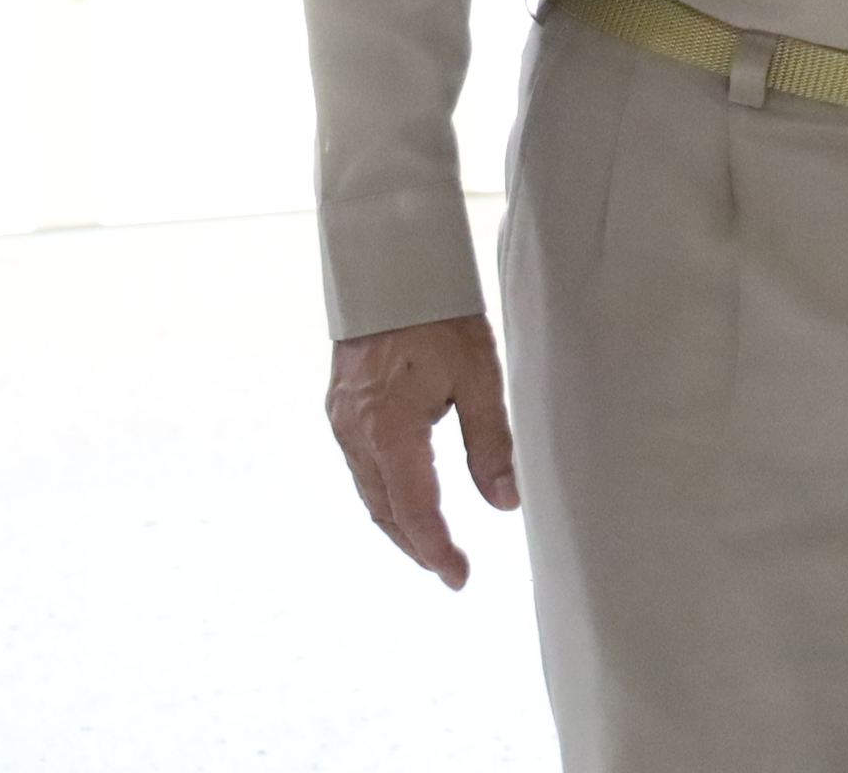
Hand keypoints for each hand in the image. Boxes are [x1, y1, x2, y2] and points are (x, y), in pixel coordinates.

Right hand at [326, 314, 518, 589]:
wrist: (388, 269)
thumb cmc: (438, 316)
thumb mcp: (478, 376)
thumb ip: (491, 442)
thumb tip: (506, 502)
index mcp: (391, 431)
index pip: (414, 510)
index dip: (437, 550)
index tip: (459, 578)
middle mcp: (357, 434)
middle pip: (384, 511)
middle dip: (416, 545)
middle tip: (450, 570)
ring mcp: (343, 422)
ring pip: (369, 493)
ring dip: (399, 523)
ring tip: (433, 543)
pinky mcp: (341, 409)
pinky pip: (361, 468)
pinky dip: (386, 493)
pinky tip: (408, 495)